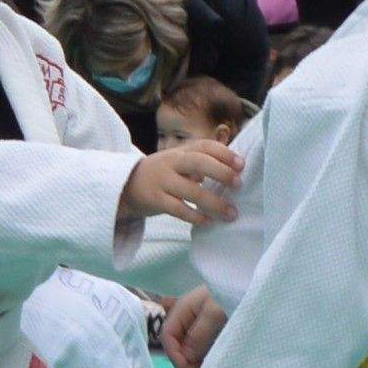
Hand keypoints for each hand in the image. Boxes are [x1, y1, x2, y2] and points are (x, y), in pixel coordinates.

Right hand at [125, 137, 242, 230]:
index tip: (242, 164)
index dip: (224, 153)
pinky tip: (207, 221)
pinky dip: (194, 216)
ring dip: (213, 203)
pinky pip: (177, 209)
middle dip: (220, 172)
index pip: (204, 146)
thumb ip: (203, 161)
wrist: (125, 185)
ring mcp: (162, 181)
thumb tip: (236, 166)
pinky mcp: (154, 199)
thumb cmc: (164, 174)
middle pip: (198, 162)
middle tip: (238, 184)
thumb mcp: (179, 161)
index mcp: (181, 151)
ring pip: (190, 190)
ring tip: (231, 213)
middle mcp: (172, 162)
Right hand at [155, 288, 228, 367]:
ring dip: (194, 363)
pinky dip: (204, 359)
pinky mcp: (211, 330)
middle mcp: (187, 318)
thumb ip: (199, 335)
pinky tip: (212, 366)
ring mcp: (198, 324)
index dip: (175, 355)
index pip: (168, 336)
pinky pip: (201, 348)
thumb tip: (187, 357)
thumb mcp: (214, 313)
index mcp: (182, 309)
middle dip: (185, 362)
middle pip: (177, 344)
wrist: (253, 290)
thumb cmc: (232, 294)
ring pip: (188, 348)